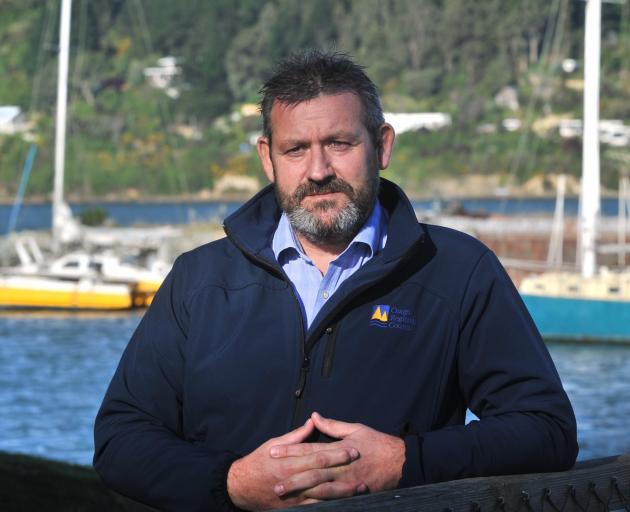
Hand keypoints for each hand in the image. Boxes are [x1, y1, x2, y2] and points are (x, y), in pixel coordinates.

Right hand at [227, 419, 363, 510]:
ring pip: (323, 493)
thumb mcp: (275, 443)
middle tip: (360, 464)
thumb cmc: (259, 461)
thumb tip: (313, 421)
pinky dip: (330, 505)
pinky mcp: (294, 506)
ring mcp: (295, 494)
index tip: (353, 449)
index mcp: (290, 460)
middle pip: (323, 472)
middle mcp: (294, 477)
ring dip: (343, 490)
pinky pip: (315, 507)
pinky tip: (344, 503)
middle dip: (343, 468)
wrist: (241, 486)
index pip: (318, 454)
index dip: (337, 452)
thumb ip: (296, 435)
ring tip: (360, 487)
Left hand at [270, 412, 404, 497]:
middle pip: (310, 470)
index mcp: (338, 448)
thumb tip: (314, 416)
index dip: (289, 450)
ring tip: (284, 493)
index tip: (273, 451)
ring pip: (319, 488)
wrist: (400, 461)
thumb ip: (332, 425)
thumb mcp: (355, 429)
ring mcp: (346, 482)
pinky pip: (333, 500)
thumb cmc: (377, 443)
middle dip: (290, 475)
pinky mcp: (353, 493)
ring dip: (300, 491)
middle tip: (272, 480)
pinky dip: (319, 502)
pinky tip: (306, 504)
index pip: (308, 448)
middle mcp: (340, 466)